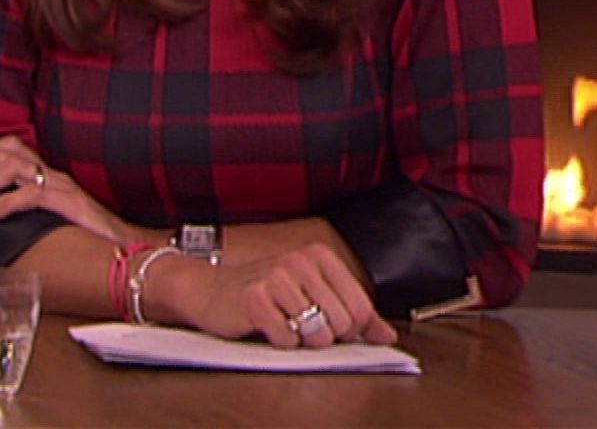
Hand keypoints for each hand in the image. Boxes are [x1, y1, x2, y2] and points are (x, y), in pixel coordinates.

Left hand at [0, 135, 131, 242]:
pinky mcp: (69, 203)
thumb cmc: (86, 237)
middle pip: (5, 150)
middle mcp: (52, 174)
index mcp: (45, 174)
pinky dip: (4, 203)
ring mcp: (61, 186)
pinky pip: (31, 193)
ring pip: (13, 165)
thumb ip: (22, 211)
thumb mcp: (48, 218)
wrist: (128, 247)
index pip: (7, 145)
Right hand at [161, 242, 398, 347]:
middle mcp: (300, 261)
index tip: (327, 323)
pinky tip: (266, 326)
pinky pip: (287, 338)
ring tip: (283, 322)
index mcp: (319, 256)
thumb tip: (387, 335)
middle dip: (325, 336)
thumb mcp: (311, 296)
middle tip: (299, 323)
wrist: (209, 291)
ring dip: (301, 339)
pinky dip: (279, 341)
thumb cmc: (264, 294)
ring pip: (317, 334)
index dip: (349, 329)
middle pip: (342, 324)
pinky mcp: (255, 298)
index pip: (360, 308)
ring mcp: (276, 277)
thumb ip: (353, 314)